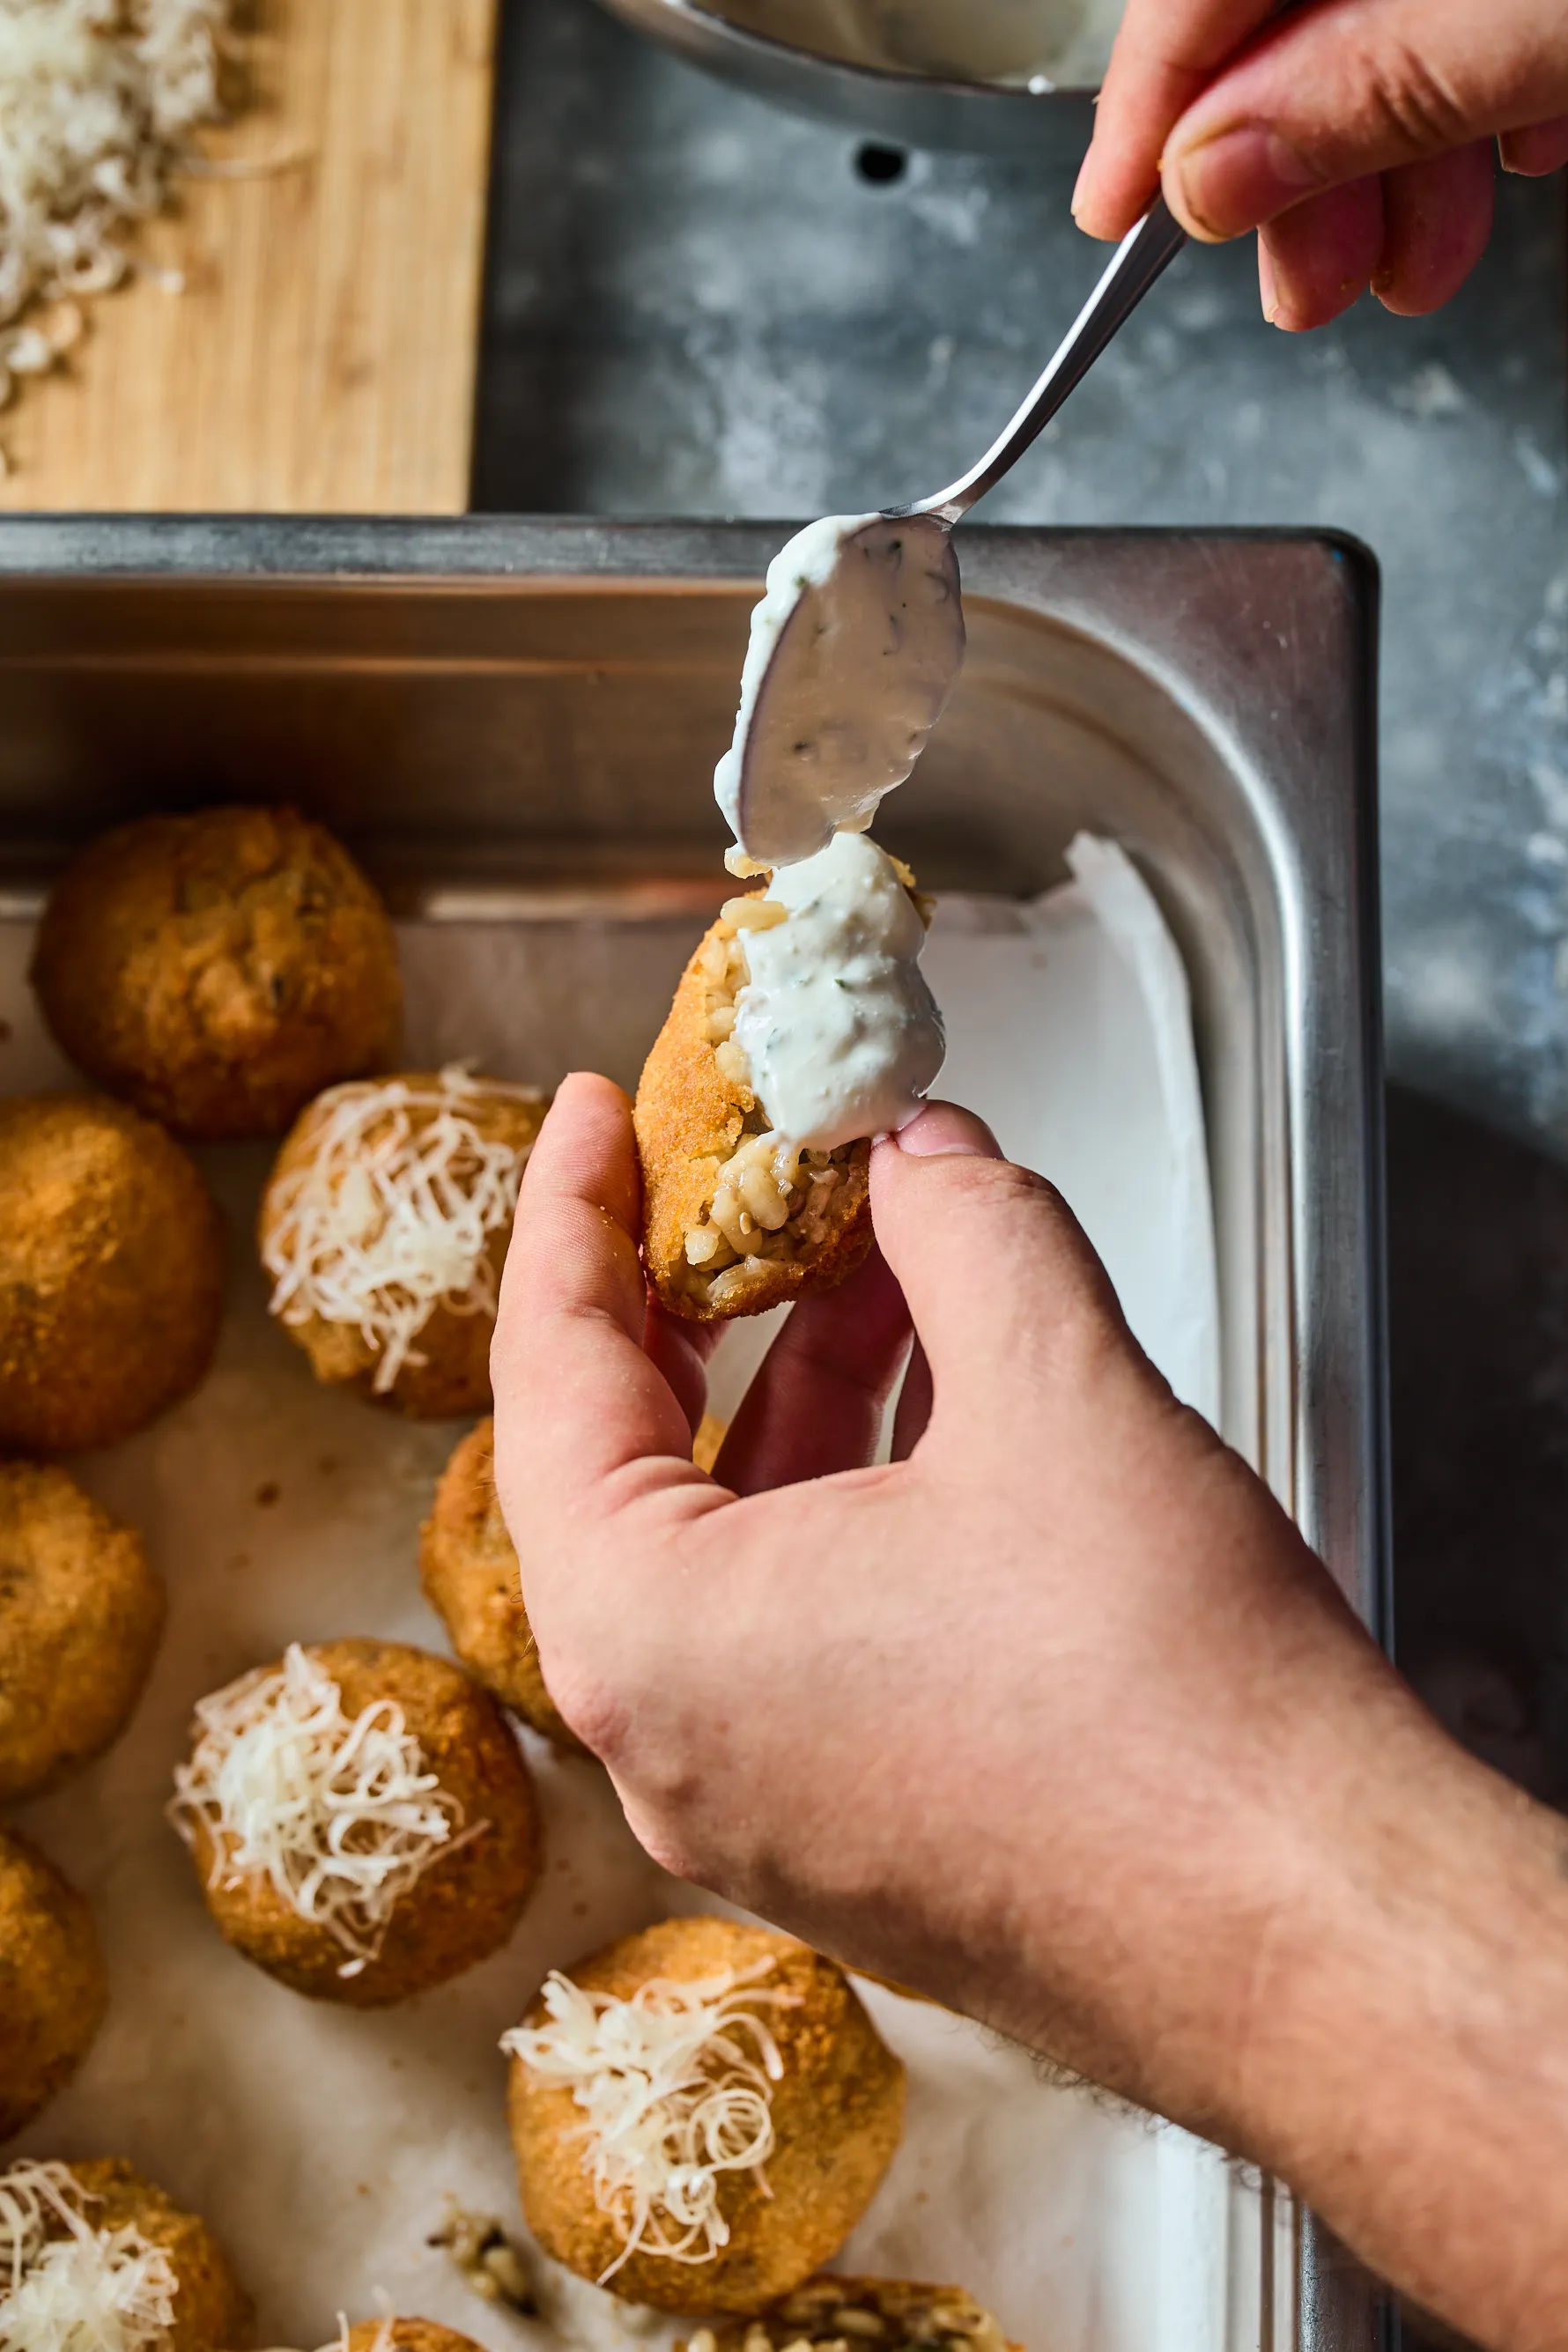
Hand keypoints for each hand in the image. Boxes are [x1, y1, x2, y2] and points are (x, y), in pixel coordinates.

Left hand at [493, 1073, 1567, 2350]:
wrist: (1312, 1937)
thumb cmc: (1169, 1717)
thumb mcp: (1054, 1388)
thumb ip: (963, 1227)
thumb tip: (921, 1152)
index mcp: (649, 1639)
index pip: (551, 1373)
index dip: (573, 1213)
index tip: (599, 1115)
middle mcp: (670, 1747)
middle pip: (627, 1464)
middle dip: (695, 1303)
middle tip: (736, 1185)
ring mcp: (759, 1809)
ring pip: (730, 1551)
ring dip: (795, 1397)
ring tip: (880, 1273)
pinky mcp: (855, 1840)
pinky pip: (798, 1634)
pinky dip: (844, 1503)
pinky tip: (942, 1414)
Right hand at [1073, 0, 1567, 328]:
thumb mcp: (1517, 22)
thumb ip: (1363, 92)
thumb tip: (1210, 176)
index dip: (1142, 112)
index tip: (1110, 215)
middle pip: (1279, 19)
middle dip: (1293, 167)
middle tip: (1306, 287)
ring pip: (1382, 25)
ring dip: (1393, 163)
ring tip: (1418, 264)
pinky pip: (1466, 7)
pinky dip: (1471, 97)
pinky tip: (1506, 151)